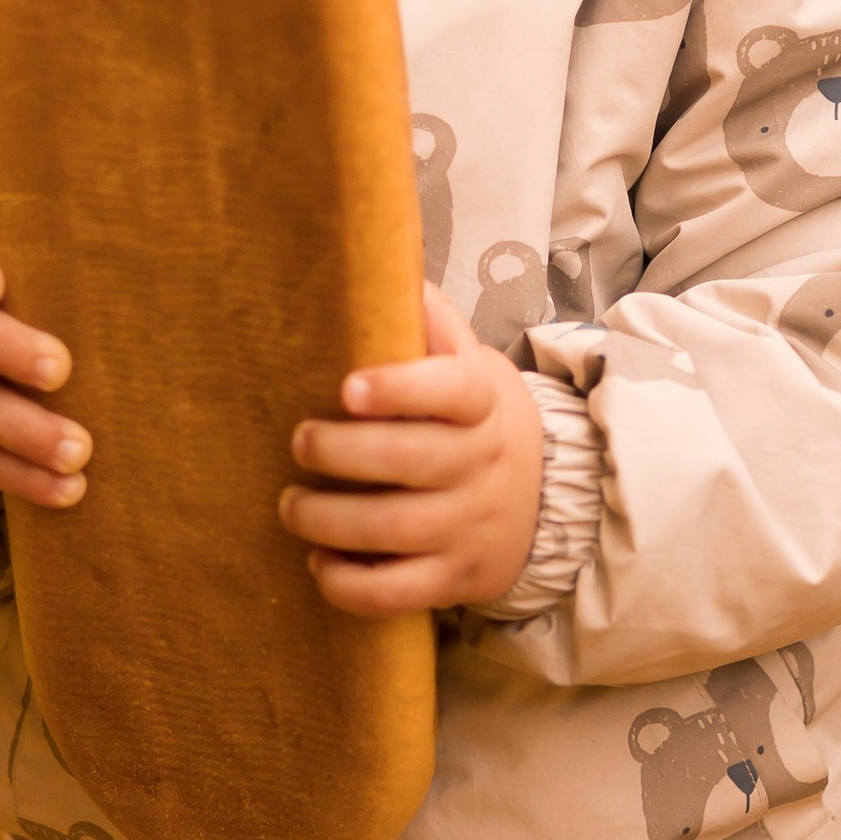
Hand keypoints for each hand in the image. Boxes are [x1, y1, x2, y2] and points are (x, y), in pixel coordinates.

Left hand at [282, 286, 543, 614]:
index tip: (348, 387)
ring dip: (327, 519)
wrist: (550, 500)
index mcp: (480, 404)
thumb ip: (430, 320)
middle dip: (341, 452)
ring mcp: (468, 527)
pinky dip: (348, 583)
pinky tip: (319, 560)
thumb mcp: (471, 364)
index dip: (400, 388)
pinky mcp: (454, 579)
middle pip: (410, 461)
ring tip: (290, 504)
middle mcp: (479, 466)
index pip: (450, 391)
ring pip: (393, 530)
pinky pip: (396, 593)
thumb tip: (386, 246)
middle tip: (300, 440)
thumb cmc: (479, 422)